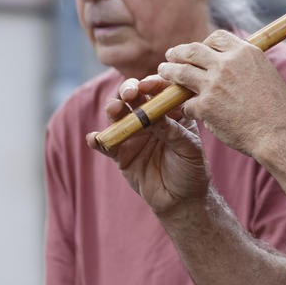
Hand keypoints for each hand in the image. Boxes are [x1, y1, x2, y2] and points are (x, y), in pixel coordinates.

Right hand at [86, 76, 210, 214]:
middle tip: (129, 94)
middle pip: (134, 97)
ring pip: (118, 115)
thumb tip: (155, 115)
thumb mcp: (189, 148)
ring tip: (115, 111)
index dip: (152, 83)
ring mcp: (134, 134)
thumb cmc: (191, 170)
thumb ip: (172, 131)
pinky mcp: (121, 153)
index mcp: (171, 112)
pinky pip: (106, 143)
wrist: (181, 200)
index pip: (160, 90)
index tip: (147, 85)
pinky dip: (97, 140)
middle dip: (129, 90)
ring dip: (113, 109)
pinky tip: (94, 139)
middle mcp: (150, 118)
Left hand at [158, 31, 285, 155]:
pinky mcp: (205, 105)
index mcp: (245, 53)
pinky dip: (185, 107)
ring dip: (169, 71)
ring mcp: (214, 84)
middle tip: (171, 55)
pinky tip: (185, 110)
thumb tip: (238, 67)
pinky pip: (187, 103)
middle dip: (179, 52)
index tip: (200, 50)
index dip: (205, 44)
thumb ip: (248, 67)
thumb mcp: (268, 74)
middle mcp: (227, 63)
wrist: (280, 133)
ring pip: (181, 71)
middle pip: (193, 50)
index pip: (217, 38)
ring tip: (162, 71)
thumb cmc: (280, 110)